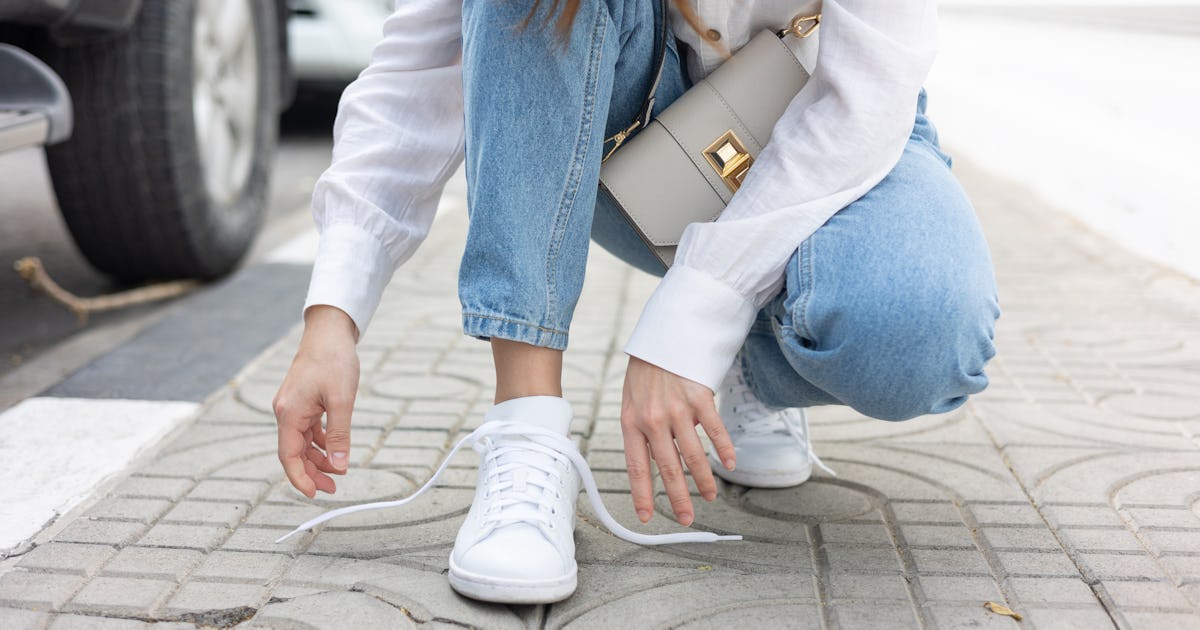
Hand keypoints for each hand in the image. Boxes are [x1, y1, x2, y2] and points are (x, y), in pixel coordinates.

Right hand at [273, 305, 359, 497]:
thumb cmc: (334, 361)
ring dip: (317, 459)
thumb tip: (340, 465)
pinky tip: (334, 449)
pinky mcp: (303, 402)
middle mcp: (286, 412)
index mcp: (289, 414)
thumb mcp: (342, 400)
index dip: (300, 478)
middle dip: (311, 472)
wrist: (330, 332)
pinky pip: (308, 430)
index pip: (289, 456)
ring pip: (302, 442)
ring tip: (337, 472)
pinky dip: (320, 442)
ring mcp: (293, 407)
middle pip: (294, 452)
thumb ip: (340, 435)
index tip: (314, 494)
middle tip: (333, 487)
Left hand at [620, 356, 735, 525]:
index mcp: (631, 422)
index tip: (646, 516)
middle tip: (686, 519)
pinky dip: (724, 449)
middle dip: (678, 498)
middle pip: (669, 468)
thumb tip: (658, 460)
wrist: (662, 335)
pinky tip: (731, 464)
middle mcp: (653, 420)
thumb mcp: (632, 401)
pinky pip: (714, 430)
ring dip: (704, 480)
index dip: (642, 494)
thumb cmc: (645, 371)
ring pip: (693, 455)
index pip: (637, 467)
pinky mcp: (699, 398)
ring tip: (709, 497)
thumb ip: (642, 431)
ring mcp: (677, 409)